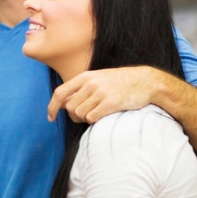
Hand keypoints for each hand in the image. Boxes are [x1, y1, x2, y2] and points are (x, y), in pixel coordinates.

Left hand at [48, 66, 164, 123]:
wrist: (146, 81)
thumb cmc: (120, 82)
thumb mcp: (98, 78)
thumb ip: (81, 88)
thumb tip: (64, 105)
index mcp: (85, 77)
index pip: (60, 93)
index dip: (52, 107)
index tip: (51, 117)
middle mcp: (91, 84)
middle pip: (70, 108)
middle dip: (75, 116)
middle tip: (86, 115)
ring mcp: (101, 93)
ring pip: (80, 114)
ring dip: (86, 119)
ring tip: (98, 113)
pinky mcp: (111, 103)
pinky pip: (92, 118)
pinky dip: (95, 121)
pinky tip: (104, 115)